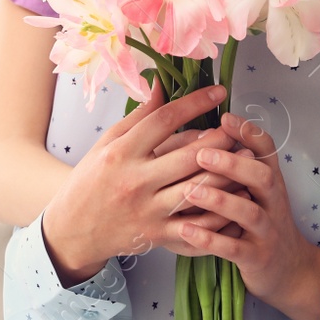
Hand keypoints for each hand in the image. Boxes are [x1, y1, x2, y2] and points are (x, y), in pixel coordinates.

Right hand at [41, 81, 253, 284]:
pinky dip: (220, 214)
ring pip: (198, 190)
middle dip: (220, 140)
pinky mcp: (157, 236)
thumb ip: (139, 116)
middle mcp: (136, 180)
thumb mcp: (107, 143)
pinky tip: (236, 199)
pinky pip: (196, 226)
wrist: (73, 229)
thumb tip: (161, 83)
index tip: (219, 92)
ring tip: (247, 160)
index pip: (164, 120)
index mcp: (122, 152)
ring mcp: (148, 210)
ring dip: (227, 175)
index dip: (195, 103)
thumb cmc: (91, 181)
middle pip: (188, 155)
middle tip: (239, 128)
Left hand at [172, 110, 319, 319]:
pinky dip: (210, 238)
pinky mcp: (256, 258)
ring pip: (249, 213)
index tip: (224, 118)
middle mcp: (273, 203)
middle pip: (263, 177)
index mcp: (270, 182)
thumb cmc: (260, 222)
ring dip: (220, 200)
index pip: (267, 151)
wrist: (288, 270)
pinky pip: (234, 248)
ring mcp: (267, 231)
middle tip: (202, 153)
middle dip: (233, 164)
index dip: (249, 133)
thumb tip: (202, 134)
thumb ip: (236, 167)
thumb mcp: (255, 192)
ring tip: (189, 191)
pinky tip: (185, 229)